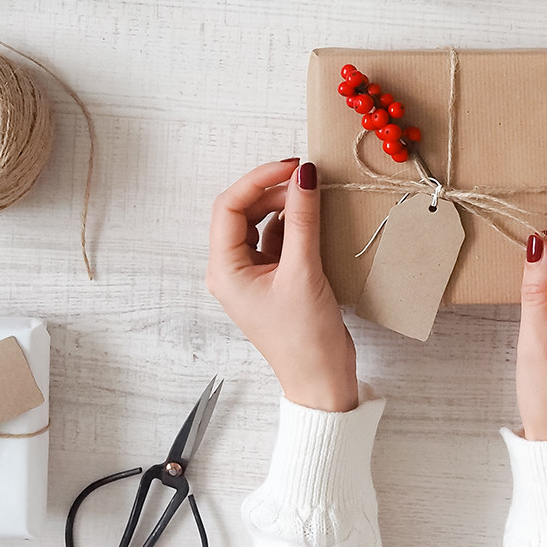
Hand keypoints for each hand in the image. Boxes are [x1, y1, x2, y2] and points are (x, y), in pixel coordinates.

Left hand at [206, 159, 358, 412]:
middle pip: (243, 212)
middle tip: (307, 182)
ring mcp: (252, 275)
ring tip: (312, 199)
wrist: (322, 381)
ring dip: (284, 208)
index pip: (230, 207)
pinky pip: (278, 241)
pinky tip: (314, 223)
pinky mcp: (274, 280)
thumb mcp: (304, 272)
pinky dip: (295, 227)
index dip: (258, 179)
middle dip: (273, 192)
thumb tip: (304, 176)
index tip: (291, 166)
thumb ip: (303, 220)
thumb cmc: (305, 339)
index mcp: (224, 270)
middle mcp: (231, 270)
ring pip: (261, 225)